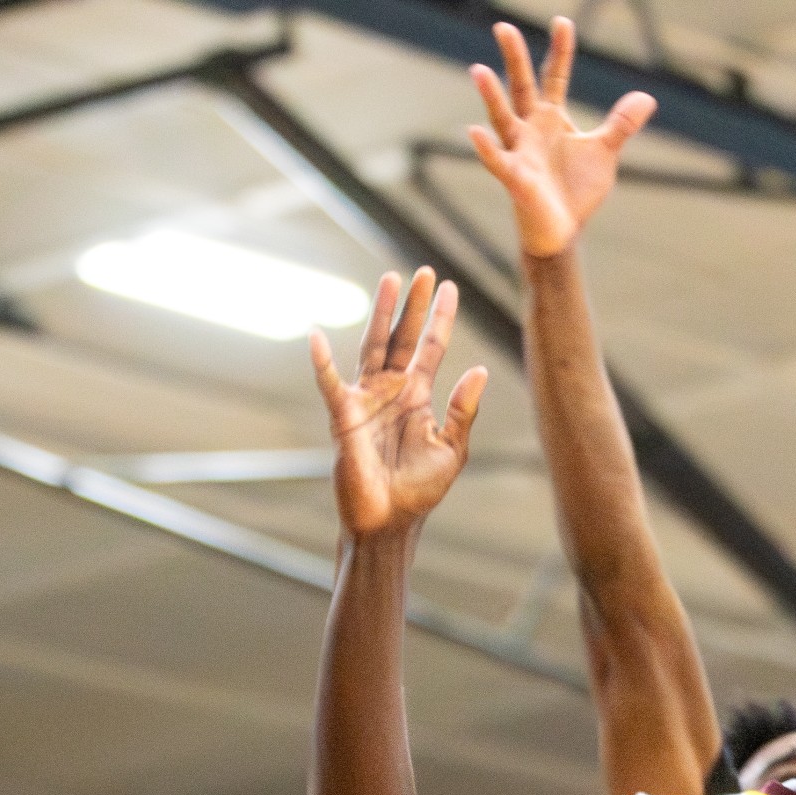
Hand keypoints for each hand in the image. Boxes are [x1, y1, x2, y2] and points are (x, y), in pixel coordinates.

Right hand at [309, 267, 488, 536]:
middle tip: (425, 271)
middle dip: (414, 305)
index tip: (450, 288)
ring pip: (373, 347)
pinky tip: (316, 338)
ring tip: (391, 280)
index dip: (441, 319)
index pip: (431, 348)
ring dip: (382, 315)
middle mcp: (392, 391)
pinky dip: (322, 362)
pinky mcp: (344, 417)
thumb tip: (479, 370)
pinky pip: (331, 384)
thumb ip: (463, 410)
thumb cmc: (419, 489)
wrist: (390, 521)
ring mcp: (367, 400)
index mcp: (418, 397)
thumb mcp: (451, 449)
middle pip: (403, 337)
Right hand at [469, 18, 656, 258]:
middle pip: (521, 86)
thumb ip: (621, 124)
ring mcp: (520, 152)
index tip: (563, 22)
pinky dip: (486, 149)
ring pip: (502, 118)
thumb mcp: (604, 152)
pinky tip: (473, 132)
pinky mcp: (516, 180)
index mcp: (550, 118)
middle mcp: (530, 129)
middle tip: (504, 27)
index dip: (560, 50)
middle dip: (514, 58)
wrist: (562, 232)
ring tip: (478, 70)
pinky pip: (498, 162)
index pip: (554, 76)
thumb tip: (647, 97)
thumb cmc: (576, 191)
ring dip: (491, 96)